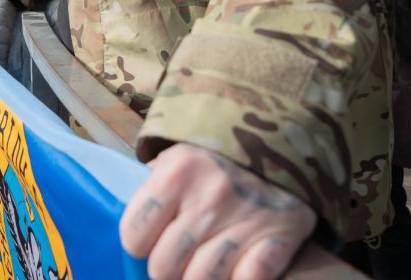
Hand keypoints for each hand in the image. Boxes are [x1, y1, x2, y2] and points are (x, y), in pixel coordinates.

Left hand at [120, 144, 314, 279]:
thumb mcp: (176, 159)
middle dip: (166, 269)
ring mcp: (246, 219)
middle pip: (164, 267)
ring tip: (202, 265)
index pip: (134, 236)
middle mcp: (210, 196)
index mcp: (176, 173)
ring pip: (202, 279)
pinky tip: (235, 268)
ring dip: (199, 278)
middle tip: (176, 260)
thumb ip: (151, 192)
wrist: (278, 144)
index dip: (138, 245)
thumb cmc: (213, 162)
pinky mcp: (280, 237)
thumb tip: (131, 237)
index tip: (147, 242)